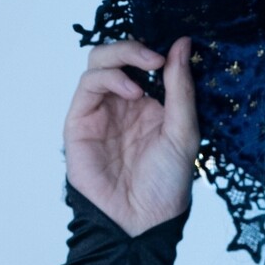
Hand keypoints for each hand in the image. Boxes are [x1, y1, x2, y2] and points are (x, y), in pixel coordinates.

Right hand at [63, 36, 199, 236]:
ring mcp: (101, 111)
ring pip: (99, 62)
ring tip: (147, 68)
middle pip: (118, 55)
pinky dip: (110, 78)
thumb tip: (182, 44)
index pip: (146, 62)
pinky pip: (88, 85)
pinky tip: (132, 91)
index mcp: (151, 104)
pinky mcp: (80, 121)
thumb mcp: (184, 131)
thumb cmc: (166, 183)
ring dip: (123, 56)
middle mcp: (124, 104)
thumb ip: (181, 88)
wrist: (141, 220)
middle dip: (135, 47)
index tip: (178, 47)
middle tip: (157, 55)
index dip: (158, 49)